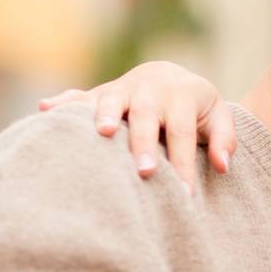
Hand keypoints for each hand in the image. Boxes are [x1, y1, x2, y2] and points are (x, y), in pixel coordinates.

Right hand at [39, 62, 236, 194]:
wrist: (172, 77)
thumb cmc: (197, 108)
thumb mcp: (219, 117)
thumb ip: (224, 139)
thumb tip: (221, 166)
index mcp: (181, 95)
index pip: (182, 133)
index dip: (183, 163)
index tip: (184, 194)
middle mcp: (151, 88)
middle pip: (147, 116)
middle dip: (143, 144)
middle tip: (144, 171)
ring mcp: (124, 88)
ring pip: (112, 98)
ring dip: (104, 114)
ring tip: (100, 133)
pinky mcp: (103, 92)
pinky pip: (82, 95)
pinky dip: (64, 102)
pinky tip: (46, 110)